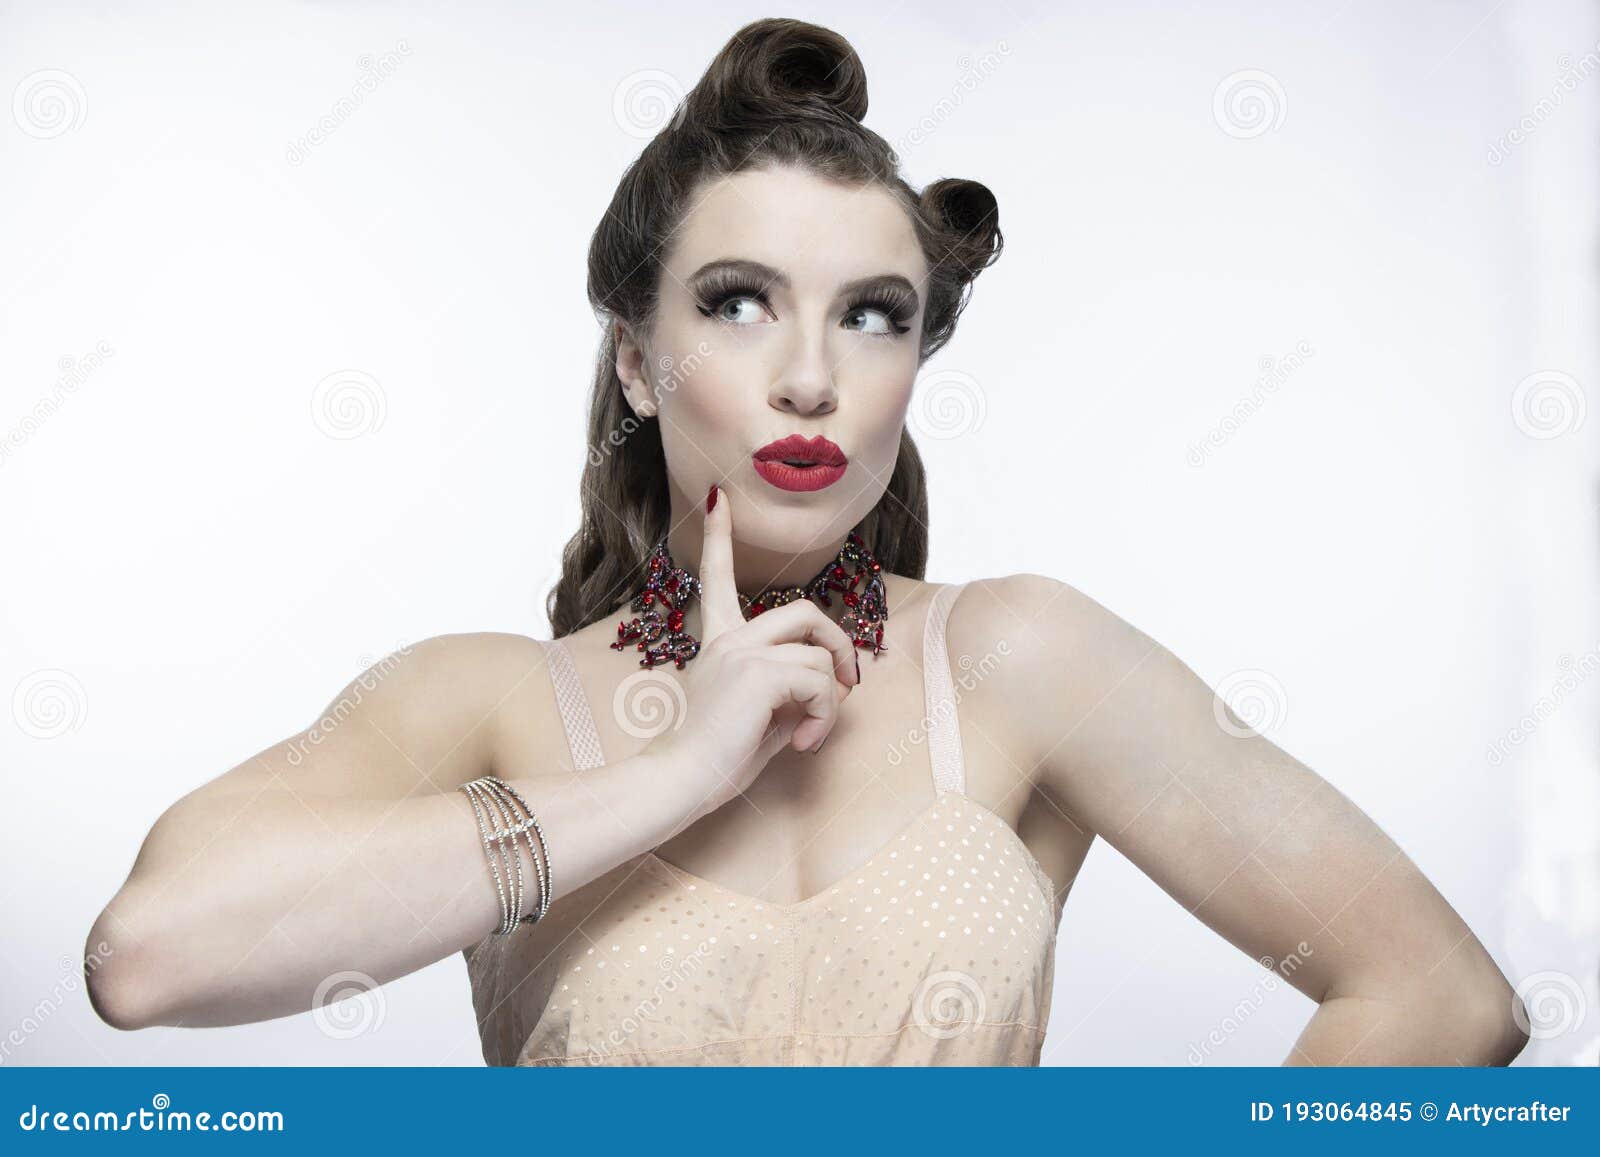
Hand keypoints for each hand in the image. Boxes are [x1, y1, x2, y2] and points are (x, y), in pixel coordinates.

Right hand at [642, 485, 859, 819]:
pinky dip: (824, 717)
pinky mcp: (759, 672)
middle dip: (838, 644)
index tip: (718, 497)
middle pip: (805, 611)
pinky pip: (820, 682)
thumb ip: (794, 691)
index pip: (717, 578)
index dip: (719, 537)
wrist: (678, 784)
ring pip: (820, 655)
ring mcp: (741, 651)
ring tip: (805, 736)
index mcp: (719, 643)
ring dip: (829, 702)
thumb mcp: (760, 717)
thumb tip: (840, 683)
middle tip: (846, 687)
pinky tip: (801, 743)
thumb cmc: (714, 762)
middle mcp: (728, 639)